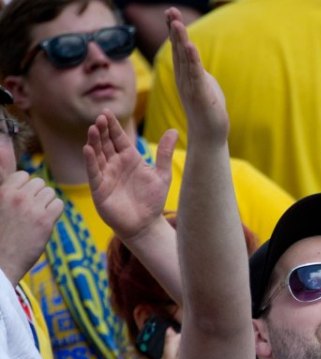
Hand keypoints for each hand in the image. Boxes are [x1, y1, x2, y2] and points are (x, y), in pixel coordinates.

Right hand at [0, 170, 62, 282]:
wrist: (1, 260)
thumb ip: (6, 190)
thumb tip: (5, 155)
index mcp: (3, 191)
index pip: (24, 175)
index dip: (26, 187)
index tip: (24, 200)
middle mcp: (16, 196)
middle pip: (39, 183)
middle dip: (38, 195)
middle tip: (33, 210)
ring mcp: (31, 207)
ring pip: (50, 192)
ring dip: (48, 203)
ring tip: (39, 216)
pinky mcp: (44, 220)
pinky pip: (59, 204)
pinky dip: (56, 211)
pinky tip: (47, 221)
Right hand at [84, 110, 175, 241]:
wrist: (146, 225)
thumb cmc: (153, 200)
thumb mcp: (162, 175)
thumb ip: (164, 153)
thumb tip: (173, 130)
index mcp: (129, 158)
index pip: (119, 138)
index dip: (113, 126)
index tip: (107, 112)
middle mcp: (115, 164)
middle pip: (106, 143)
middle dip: (102, 130)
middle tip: (100, 117)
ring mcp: (106, 175)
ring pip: (97, 155)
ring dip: (94, 142)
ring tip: (93, 129)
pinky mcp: (99, 188)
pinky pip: (93, 172)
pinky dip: (90, 161)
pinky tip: (87, 149)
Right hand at [168, 8, 228, 144]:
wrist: (209, 136)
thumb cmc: (208, 111)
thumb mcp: (204, 85)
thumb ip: (198, 71)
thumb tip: (196, 62)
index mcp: (184, 75)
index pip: (177, 49)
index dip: (173, 31)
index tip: (170, 13)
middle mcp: (183, 79)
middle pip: (177, 50)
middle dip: (174, 30)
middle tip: (170, 11)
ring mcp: (190, 87)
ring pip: (184, 60)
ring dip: (180, 40)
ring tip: (177, 24)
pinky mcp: (200, 95)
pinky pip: (195, 74)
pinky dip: (192, 60)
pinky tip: (190, 46)